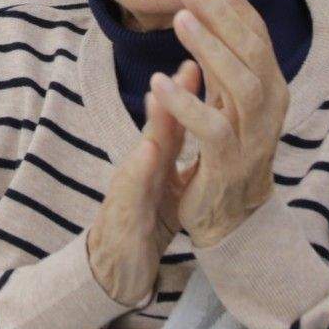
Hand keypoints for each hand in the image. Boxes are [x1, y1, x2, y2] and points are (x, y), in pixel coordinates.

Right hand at [85, 82, 185, 306]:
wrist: (117, 269)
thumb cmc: (145, 220)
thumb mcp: (168, 183)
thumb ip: (176, 150)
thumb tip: (200, 117)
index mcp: (158, 161)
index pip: (179, 120)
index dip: (194, 91)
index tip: (211, 59)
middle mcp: (142, 168)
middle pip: (160, 126)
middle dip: (175, 93)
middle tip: (192, 61)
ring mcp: (129, 189)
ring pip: (143, 151)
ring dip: (153, 123)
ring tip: (161, 92)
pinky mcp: (122, 216)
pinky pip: (132, 191)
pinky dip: (140, 169)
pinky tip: (148, 151)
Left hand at [152, 0, 289, 247]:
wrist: (229, 216)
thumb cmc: (224, 148)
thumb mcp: (225, 96)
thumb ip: (220, 57)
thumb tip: (202, 4)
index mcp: (270, 84)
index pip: (255, 31)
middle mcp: (271, 106)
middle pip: (252, 48)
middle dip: (221, 12)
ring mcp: (255, 136)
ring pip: (240, 84)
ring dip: (210, 47)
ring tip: (179, 18)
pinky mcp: (232, 164)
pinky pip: (214, 129)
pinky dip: (187, 103)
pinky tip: (160, 80)